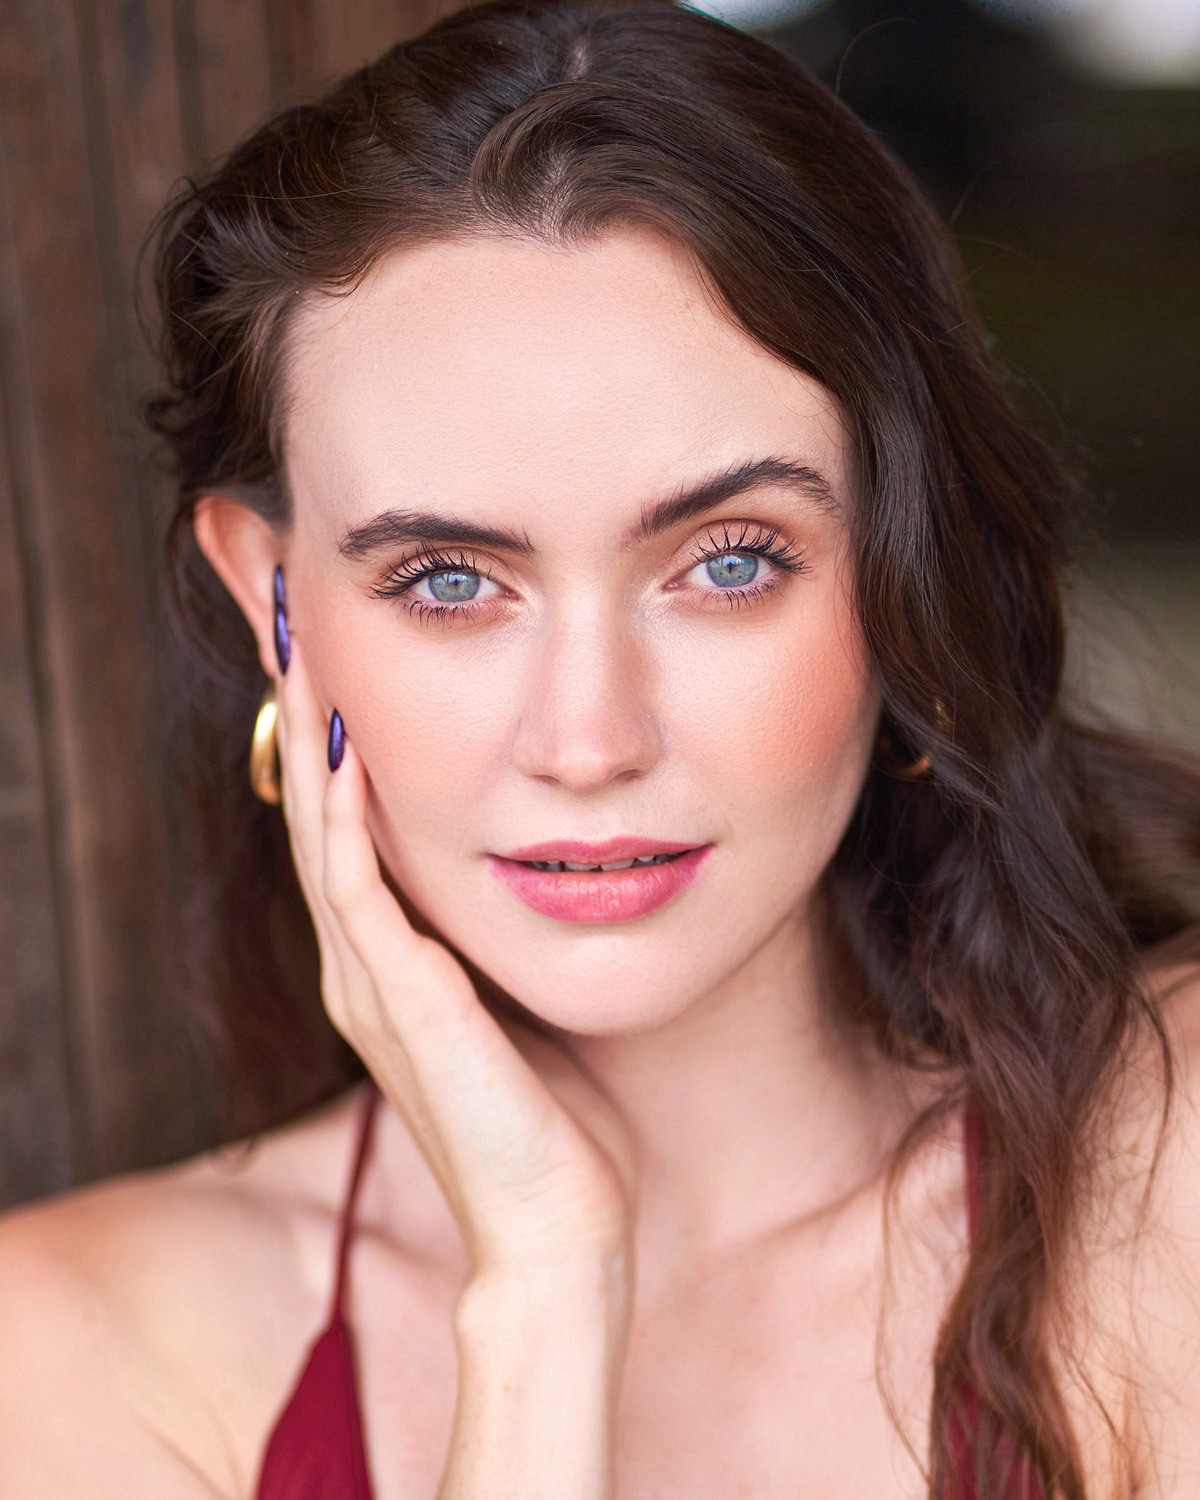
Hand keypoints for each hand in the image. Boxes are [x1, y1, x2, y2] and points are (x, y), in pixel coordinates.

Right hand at [273, 643, 635, 1280]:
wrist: (559, 1230)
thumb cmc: (556, 1125)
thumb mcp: (520, 1004)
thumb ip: (501, 944)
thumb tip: (539, 877)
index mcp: (391, 965)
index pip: (347, 827)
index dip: (333, 739)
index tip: (332, 652)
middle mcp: (364, 967)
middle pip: (315, 812)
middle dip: (301, 712)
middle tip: (283, 616)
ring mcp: (373, 986)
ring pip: (320, 837)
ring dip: (310, 740)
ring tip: (295, 646)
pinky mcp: (402, 1005)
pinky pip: (357, 893)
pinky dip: (346, 818)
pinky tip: (348, 750)